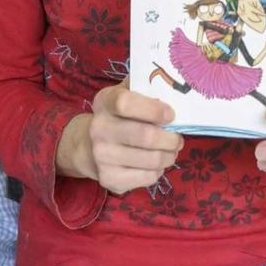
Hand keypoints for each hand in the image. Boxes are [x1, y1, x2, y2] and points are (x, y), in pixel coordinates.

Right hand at [57, 83, 182, 194]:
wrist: (88, 147)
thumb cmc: (116, 117)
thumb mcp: (123, 94)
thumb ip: (143, 87)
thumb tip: (171, 85)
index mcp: (105, 102)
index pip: (126, 103)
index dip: (153, 110)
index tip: (171, 115)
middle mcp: (99, 129)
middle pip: (145, 136)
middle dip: (170, 139)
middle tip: (178, 139)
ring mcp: (102, 156)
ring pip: (150, 159)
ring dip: (169, 156)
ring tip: (171, 151)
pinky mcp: (109, 179)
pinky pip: (146, 177)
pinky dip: (158, 171)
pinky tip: (156, 164)